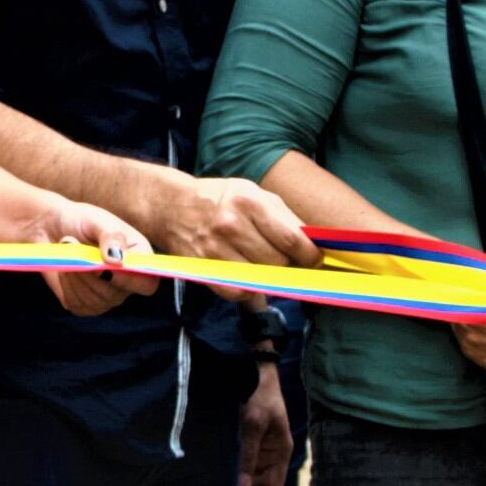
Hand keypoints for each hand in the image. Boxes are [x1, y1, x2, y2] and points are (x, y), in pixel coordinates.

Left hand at [31, 196, 157, 317]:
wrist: (53, 228)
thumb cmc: (81, 221)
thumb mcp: (98, 221)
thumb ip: (112, 237)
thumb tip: (118, 261)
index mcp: (140, 260)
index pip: (147, 284)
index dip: (130, 280)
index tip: (106, 265)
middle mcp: (127, 283)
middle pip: (114, 294)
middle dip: (89, 271)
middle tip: (72, 241)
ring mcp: (106, 298)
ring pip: (92, 299)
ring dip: (75, 274)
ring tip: (69, 251)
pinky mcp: (84, 305)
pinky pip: (76, 303)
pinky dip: (66, 284)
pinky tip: (66, 267)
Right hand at [138, 170, 317, 271]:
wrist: (172, 206)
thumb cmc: (221, 199)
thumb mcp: (254, 193)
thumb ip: (284, 217)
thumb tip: (313, 245)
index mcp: (250, 201)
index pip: (292, 238)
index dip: (309, 255)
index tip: (313, 259)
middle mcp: (232, 224)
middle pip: (278, 262)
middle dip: (288, 265)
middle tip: (285, 260)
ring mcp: (215, 248)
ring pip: (261, 278)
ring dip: (268, 277)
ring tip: (263, 264)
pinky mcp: (203, 269)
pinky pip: (238, 292)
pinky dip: (247, 288)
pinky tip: (247, 275)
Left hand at [235, 361, 294, 485]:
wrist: (253, 367)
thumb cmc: (258, 394)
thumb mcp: (253, 425)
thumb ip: (246, 458)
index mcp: (280, 452)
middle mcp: (269, 454)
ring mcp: (257, 448)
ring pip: (247, 476)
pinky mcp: (244, 440)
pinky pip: (238, 463)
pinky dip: (228, 472)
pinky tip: (213, 478)